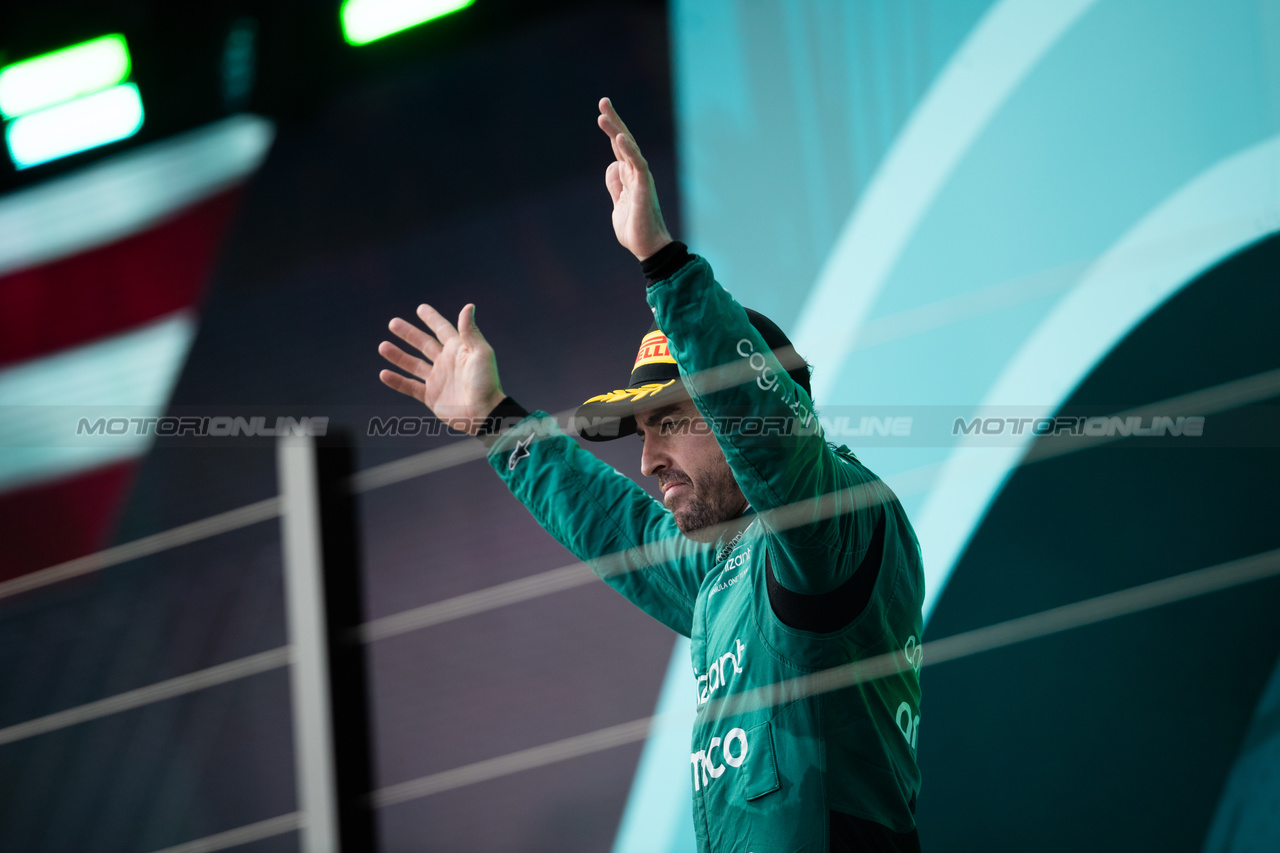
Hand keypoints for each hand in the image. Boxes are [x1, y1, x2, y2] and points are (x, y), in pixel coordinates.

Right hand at [378, 303, 505, 434]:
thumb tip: (468, 305)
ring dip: (398, 355)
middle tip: (393, 323)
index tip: (421, 308)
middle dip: (408, 334)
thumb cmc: (486, 382)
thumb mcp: (481, 353)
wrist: (484, 413)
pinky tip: (383, 374)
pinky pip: (410, 387)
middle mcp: (446, 363)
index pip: (442, 330)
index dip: (432, 319)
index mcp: (458, 350)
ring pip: (413, 364)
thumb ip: (470, 331)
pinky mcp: (431, 397)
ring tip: (382, 346)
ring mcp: (438, 380)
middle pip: (423, 344)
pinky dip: (397, 381)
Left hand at [598, 97, 671, 260]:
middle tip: (603, 101)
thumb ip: (615, 186)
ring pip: (628, 148)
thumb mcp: (618, 205)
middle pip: (624, 141)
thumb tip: (612, 166)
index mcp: (629, 177)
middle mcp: (636, 173)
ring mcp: (641, 179)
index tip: (602, 113)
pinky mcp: (644, 188)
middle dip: (614, 121)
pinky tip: (620, 137)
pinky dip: (629, 150)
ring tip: (602, 114)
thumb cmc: (635, 230)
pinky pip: (637, 164)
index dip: (612, 130)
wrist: (648, 248)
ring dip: (616, 130)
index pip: (619, 148)